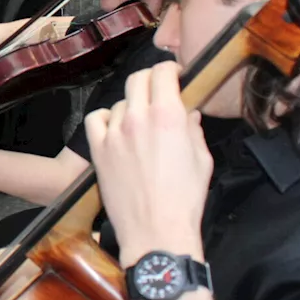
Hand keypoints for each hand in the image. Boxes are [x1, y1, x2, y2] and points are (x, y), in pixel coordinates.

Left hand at [83, 61, 211, 265]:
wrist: (156, 230)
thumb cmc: (185, 199)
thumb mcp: (202, 159)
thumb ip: (194, 129)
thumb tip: (189, 112)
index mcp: (169, 115)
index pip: (163, 72)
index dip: (170, 70)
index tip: (175, 76)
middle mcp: (139, 117)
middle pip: (138, 79)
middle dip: (151, 80)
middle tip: (159, 92)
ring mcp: (114, 133)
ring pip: (120, 101)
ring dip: (132, 105)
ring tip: (141, 122)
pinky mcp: (98, 149)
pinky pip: (96, 119)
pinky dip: (106, 118)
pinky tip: (116, 128)